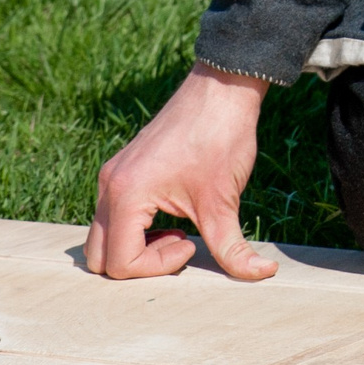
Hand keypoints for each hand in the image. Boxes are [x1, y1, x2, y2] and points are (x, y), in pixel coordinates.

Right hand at [84, 64, 278, 281]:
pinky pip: (113, 215)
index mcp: (127, 195)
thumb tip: (264, 274)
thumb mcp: (223, 203)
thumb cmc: (220, 139)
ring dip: (136, 246)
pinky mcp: (122, 170)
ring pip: (103, 236)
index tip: (192, 242)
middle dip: (139, 263)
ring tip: (178, 230)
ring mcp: (112, 176)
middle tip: (179, 243)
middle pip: (98, 257)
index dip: (158, 267)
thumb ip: (234, 249)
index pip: (120, 264)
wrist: (222, 90)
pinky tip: (173, 215)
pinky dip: (136, 229)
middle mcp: (109, 186)